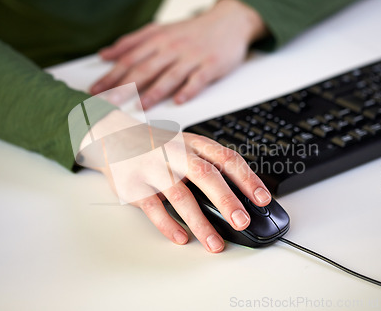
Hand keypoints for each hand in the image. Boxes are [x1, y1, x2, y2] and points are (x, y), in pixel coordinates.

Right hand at [80, 110, 271, 251]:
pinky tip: (182, 238)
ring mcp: (153, 168)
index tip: (263, 199)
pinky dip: (168, 225)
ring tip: (215, 243)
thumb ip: (209, 166)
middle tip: (242, 221)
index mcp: (194, 143)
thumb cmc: (159, 147)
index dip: (247, 179)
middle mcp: (175, 153)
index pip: (226, 158)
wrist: (116, 137)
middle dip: (226, 199)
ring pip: (179, 195)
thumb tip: (240, 199)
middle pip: (205, 174)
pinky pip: (153, 208)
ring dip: (199, 222)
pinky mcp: (134, 184)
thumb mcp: (187, 146)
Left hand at [90, 0, 265, 108]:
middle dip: (125, 86)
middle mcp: (172, 48)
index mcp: (157, 40)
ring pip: (170, 75)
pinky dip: (189, 90)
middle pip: (145, 68)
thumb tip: (105, 55)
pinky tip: (179, 101)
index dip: (111, 75)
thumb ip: (131, 42)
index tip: (95, 90)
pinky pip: (198, 79)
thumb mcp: (159, 30)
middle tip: (109, 102)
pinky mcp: (211, 65)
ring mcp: (192, 57)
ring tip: (140, 105)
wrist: (228, 21)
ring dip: (154, 91)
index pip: (129, 58)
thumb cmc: (191, 31)